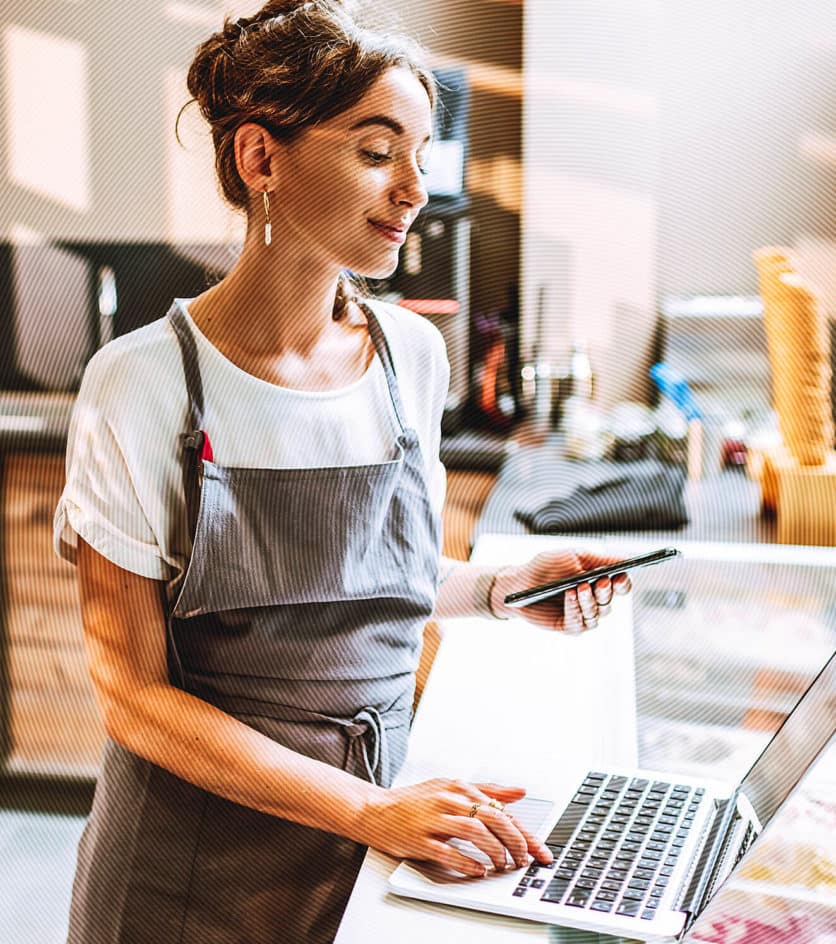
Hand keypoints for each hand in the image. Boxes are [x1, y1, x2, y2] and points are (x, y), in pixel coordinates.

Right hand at [360, 778, 552, 876]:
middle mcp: (448, 799)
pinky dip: (468, 863)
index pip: (501, 809)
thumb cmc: (415, 802)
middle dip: (515, 842)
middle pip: (492, 818)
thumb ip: (487, 791)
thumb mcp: (451, 788)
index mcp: (459, 787)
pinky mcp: (420, 839)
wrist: (375, 809)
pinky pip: (449, 852)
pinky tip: (478, 870)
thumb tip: (519, 792)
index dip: (523, 832)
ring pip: (474, 832)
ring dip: (494, 852)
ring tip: (502, 865)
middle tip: (524, 860)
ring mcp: (433, 819)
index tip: (539, 849)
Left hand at [490, 550, 631, 630]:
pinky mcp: (568, 627)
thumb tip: (627, 560)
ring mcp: (582, 616)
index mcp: (599, 582)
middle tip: (600, 581)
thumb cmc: (546, 567)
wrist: (519, 582)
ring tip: (580, 587)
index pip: (620, 587)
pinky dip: (574, 608)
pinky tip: (570, 595)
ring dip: (589, 601)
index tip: (620, 576)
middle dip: (605, 591)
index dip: (623, 583)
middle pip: (609, 601)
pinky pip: (578, 623)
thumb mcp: (573, 556)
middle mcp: (594, 601)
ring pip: (596, 614)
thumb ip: (600, 560)